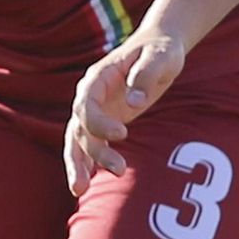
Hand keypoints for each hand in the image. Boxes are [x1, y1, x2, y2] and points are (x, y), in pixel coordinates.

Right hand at [64, 28, 186, 193]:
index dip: (98, 123)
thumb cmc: (160, 50)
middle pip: (79, 128)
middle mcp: (90, 96)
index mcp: (98, 78)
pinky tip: (87, 185)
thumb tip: (134, 101)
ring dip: (80, 164)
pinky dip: (87, 163)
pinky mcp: (106, 121)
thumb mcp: (160, 57)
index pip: (86, 105)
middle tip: (117, 170)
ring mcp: (97, 110)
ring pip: (78, 140)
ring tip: (82, 190)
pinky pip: (91, 144)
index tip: (122, 135)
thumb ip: (146, 75)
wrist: (160, 48)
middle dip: (91, 152)